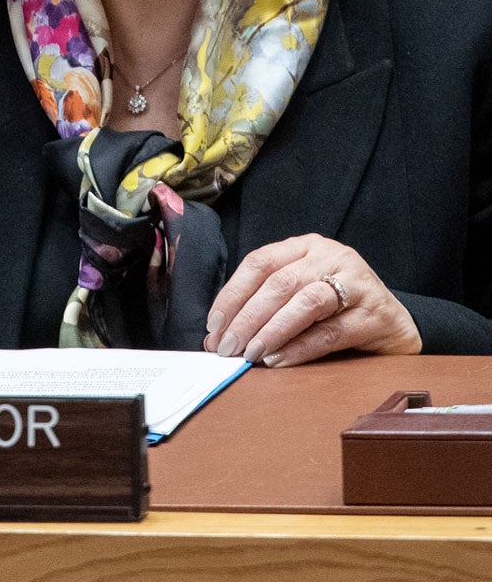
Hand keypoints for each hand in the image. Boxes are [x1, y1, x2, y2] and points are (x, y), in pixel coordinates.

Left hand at [204, 234, 421, 366]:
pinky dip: (300, 348)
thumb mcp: (301, 294)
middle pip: (280, 282)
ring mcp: (356, 282)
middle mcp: (331, 256)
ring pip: (305, 303)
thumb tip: (217, 337)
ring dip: (271, 331)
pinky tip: (279, 361)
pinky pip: (330, 332)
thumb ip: (264, 307)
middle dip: (246, 317)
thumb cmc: (337, 309)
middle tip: (227, 348)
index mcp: (306, 246)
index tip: (213, 326)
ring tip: (250, 354)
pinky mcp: (374, 313)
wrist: (395, 323)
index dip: (232, 294)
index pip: (260, 262)